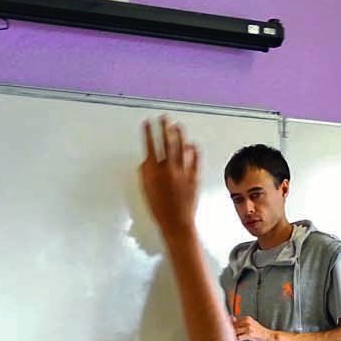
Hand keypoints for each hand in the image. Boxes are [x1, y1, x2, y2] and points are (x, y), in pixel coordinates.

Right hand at [140, 116, 199, 236]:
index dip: (148, 133)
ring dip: (179, 135)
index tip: (147, 123)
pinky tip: (192, 144)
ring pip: (181, 147)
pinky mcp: (194, 177)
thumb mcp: (146, 191)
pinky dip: (193, 150)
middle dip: (164, 128)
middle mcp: (168, 169)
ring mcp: (182, 172)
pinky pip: (194, 159)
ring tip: (177, 125)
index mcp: (154, 172)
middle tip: (164, 117)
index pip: (149, 146)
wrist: (176, 223)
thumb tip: (146, 161)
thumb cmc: (159, 209)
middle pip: (166, 142)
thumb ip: (145, 173)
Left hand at [233, 315, 275, 340]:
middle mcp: (247, 322)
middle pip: (233, 327)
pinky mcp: (250, 334)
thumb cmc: (259, 332)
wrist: (269, 337)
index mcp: (246, 318)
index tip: (230, 332)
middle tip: (230, 337)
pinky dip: (237, 340)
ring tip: (233, 340)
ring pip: (235, 332)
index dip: (230, 328)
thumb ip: (240, 322)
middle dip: (231, 332)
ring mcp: (249, 328)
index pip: (233, 322)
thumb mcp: (250, 325)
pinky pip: (239, 337)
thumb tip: (231, 318)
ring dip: (233, 337)